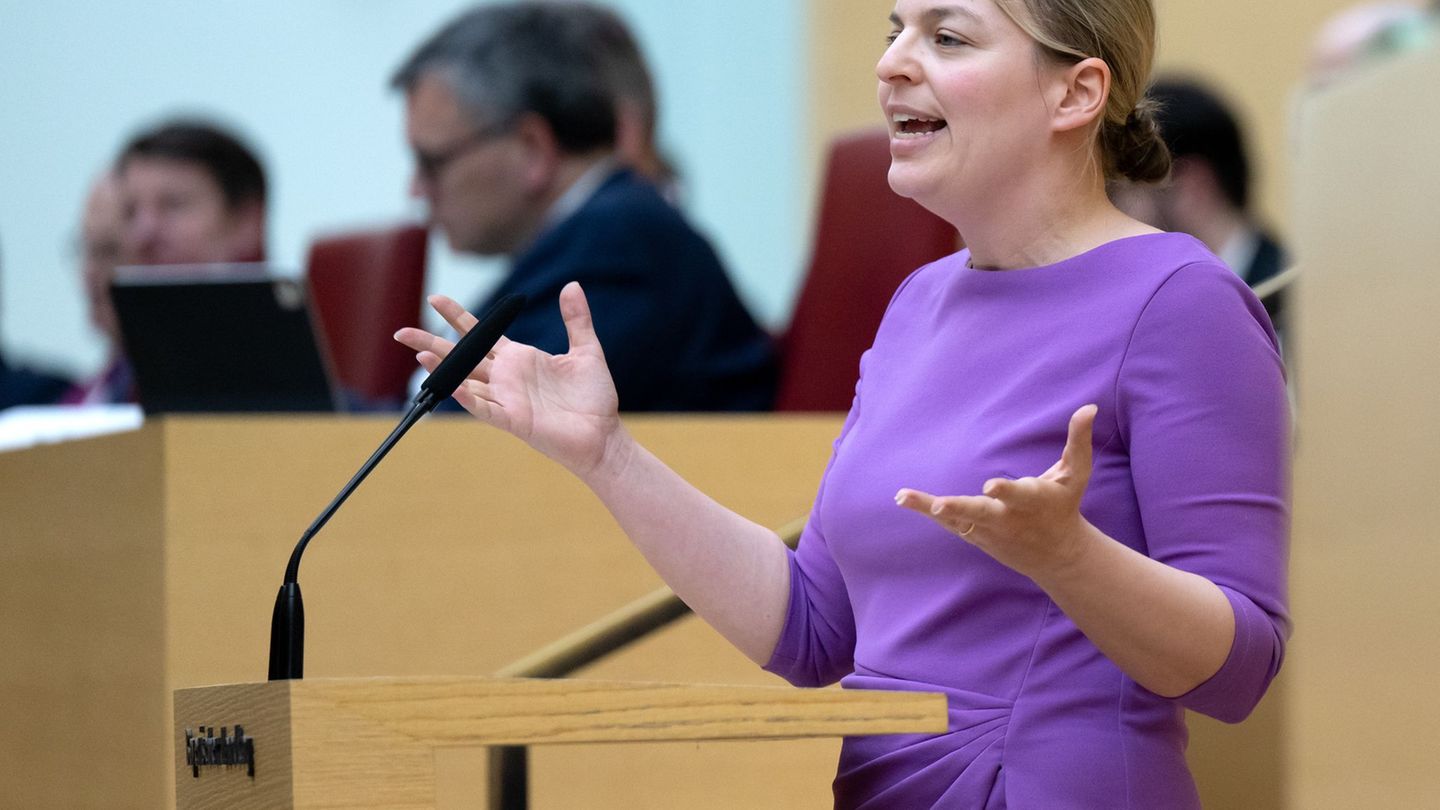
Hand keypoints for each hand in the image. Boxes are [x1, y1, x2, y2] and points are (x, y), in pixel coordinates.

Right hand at [394, 282, 623, 476]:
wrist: (604, 435)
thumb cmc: (594, 398)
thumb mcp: (586, 350)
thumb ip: (576, 319)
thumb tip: (572, 285)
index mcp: (519, 359)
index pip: (481, 333)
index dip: (458, 316)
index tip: (435, 298)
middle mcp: (506, 378)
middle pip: (461, 356)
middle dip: (431, 342)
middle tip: (401, 331)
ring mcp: (507, 399)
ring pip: (465, 380)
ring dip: (442, 368)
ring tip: (418, 352)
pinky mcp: (514, 420)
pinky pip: (484, 408)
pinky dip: (466, 397)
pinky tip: (449, 385)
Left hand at [895, 404, 1100, 581]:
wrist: (1057, 555)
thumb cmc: (1065, 505)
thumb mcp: (1076, 474)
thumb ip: (1078, 440)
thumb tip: (1089, 407)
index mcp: (1034, 501)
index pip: (1020, 495)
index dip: (1006, 490)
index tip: (991, 484)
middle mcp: (1009, 517)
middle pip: (983, 513)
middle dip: (961, 509)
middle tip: (940, 505)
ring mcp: (989, 529)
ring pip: (958, 519)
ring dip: (931, 508)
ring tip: (903, 496)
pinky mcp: (975, 534)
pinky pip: (949, 523)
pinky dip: (926, 511)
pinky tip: (902, 498)